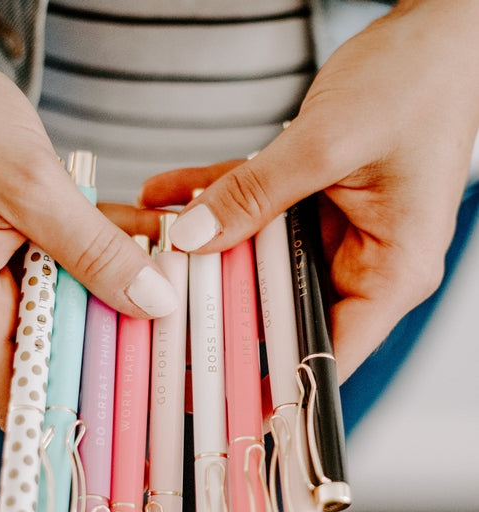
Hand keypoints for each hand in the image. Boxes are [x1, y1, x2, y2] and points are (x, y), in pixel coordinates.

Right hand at [0, 1, 176, 426]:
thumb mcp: (32, 186)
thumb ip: (94, 250)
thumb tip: (150, 301)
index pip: (20, 400)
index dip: (74, 417)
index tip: (133, 411)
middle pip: (47, 358)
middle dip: (110, 342)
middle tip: (170, 330)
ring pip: (56, 313)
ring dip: (108, 292)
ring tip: (165, 273)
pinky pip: (49, 275)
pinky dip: (91, 260)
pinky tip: (136, 237)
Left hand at [135, 0, 478, 383]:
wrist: (436, 30)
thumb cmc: (417, 82)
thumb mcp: (327, 142)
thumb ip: (254, 193)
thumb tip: (193, 237)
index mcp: (391, 271)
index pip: (329, 353)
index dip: (275, 384)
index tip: (220, 399)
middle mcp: (363, 262)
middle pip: (282, 311)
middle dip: (220, 309)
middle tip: (161, 316)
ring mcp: (334, 235)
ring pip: (259, 262)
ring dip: (207, 250)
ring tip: (150, 247)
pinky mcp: (311, 205)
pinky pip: (255, 214)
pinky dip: (215, 203)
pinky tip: (167, 197)